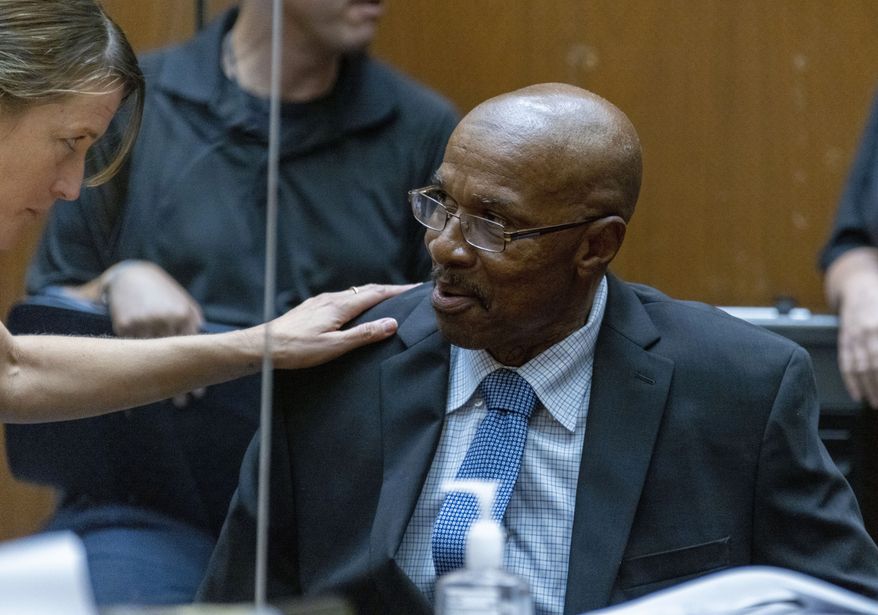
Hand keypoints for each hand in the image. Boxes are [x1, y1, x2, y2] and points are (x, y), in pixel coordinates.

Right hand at [102, 261, 205, 406]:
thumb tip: (204, 348)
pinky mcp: (124, 325)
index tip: (200, 394)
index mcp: (184, 316)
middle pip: (174, 359)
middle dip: (177, 384)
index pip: (194, 351)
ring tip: (157, 400)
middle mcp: (166, 320)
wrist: (131, 275)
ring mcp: (144, 323)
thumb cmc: (162, 292)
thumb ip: (193, 323)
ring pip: (150, 359)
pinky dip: (130, 370)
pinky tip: (132, 385)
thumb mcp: (183, 302)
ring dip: (154, 380)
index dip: (196, 374)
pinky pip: (129, 352)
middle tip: (182, 404)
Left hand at [260, 283, 417, 369]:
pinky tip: (355, 308)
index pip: (376, 293)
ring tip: (387, 299)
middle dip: (389, 290)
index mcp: (340, 306)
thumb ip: (364, 334)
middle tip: (407, 292)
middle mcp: (331, 299)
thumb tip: (391, 323)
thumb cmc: (297, 349)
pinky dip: (358, 299)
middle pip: (367, 290)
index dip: (398, 291)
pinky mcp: (312, 307)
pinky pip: (342, 298)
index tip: (415, 289)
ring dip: (373, 294)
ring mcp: (320, 302)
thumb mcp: (334, 346)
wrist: (264, 347)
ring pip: (354, 293)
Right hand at [838, 283, 877, 407]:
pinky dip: (850, 381)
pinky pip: (845, 364)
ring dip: (868, 389)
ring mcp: (853, 338)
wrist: (858, 286)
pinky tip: (857, 394)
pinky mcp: (844, 341)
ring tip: (875, 403)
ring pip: (859, 368)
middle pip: (874, 366)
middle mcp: (867, 333)